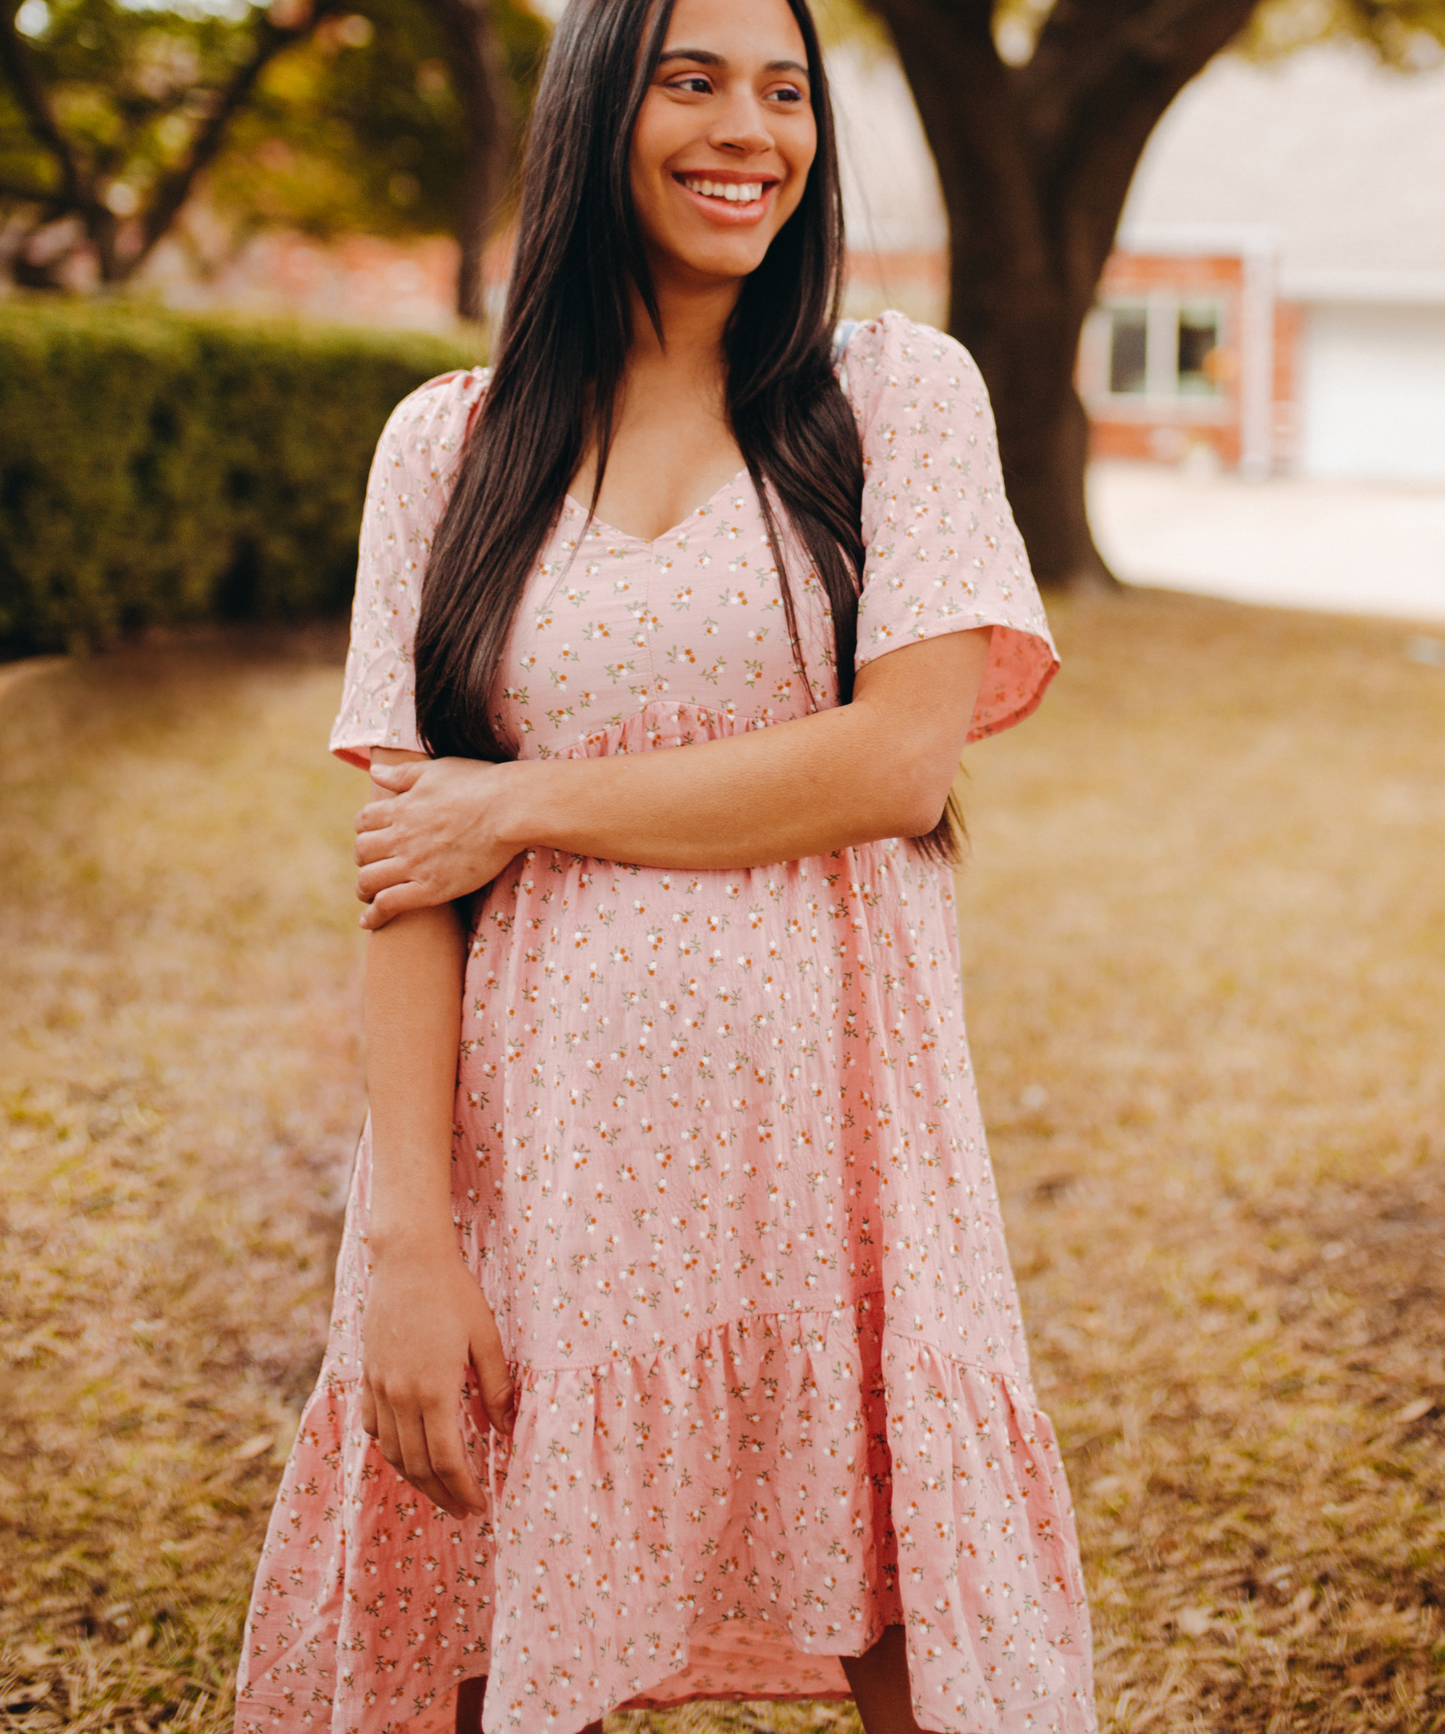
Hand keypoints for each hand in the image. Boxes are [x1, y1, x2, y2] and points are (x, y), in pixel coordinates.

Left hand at [355, 757, 522, 929]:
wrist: (509, 809)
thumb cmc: (479, 784)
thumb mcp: (435, 770)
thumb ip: (402, 774)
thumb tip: (374, 771)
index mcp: (400, 808)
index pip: (363, 822)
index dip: (364, 830)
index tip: (372, 837)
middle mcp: (400, 837)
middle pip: (362, 852)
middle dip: (364, 859)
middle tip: (373, 866)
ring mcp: (414, 864)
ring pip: (368, 881)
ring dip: (363, 888)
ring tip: (368, 895)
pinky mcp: (431, 888)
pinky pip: (388, 905)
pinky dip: (373, 915)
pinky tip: (367, 922)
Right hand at [360, 1239, 514, 1518]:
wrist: (408, 1260)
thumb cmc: (454, 1293)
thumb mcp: (486, 1338)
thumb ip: (496, 1386)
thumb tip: (505, 1428)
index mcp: (435, 1389)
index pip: (448, 1460)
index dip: (463, 1490)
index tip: (479, 1506)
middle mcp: (401, 1395)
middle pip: (418, 1466)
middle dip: (442, 1495)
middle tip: (462, 1510)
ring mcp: (379, 1386)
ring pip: (393, 1452)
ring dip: (416, 1479)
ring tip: (439, 1490)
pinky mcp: (367, 1375)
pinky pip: (373, 1427)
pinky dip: (390, 1450)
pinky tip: (407, 1455)